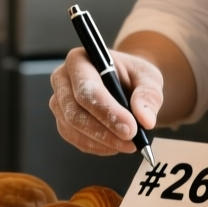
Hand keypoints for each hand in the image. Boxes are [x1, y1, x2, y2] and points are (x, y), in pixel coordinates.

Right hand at [49, 47, 163, 155]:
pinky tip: (115, 144)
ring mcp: (59, 102)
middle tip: (132, 142)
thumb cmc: (132, 76)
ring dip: (102, 142)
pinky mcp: (62, 121)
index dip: (108, 111)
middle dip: (104, 132)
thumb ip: (148, 95)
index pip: (87, 89)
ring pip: (73, 129)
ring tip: (129, 144)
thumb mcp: (148, 77)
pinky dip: (97, 146)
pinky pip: (74, 139)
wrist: (124, 84)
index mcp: (80, 60)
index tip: (131, 129)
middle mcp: (63, 79)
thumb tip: (145, 119)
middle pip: (75, 112)